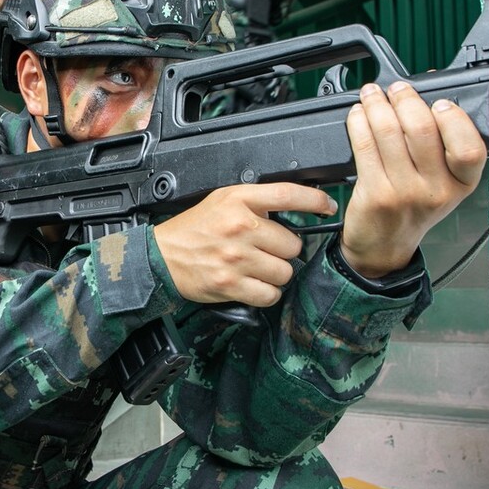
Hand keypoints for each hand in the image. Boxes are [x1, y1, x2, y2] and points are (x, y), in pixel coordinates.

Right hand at [153, 183, 338, 307]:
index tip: (327, 206)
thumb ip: (255, 202)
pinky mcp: (231, 283)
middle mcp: (240, 226)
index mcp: (238, 200)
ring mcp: (236, 257)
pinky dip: (266, 293)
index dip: (315, 200)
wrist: (162, 257)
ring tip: (257, 269)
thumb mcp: (222, 200)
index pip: (287, 194)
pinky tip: (253, 284)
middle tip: (265, 251)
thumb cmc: (194, 230)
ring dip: (275, 274)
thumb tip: (292, 209)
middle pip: (292, 244)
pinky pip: (270, 294)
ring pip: (285, 272)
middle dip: (283, 251)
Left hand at [340, 82, 486, 277]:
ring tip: (372, 94)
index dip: (453, 118)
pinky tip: (358, 114)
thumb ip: (442, 145)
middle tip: (397, 89)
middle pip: (422, 130)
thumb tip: (431, 93)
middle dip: (406, 99)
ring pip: (390, 133)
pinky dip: (359, 123)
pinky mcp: (375, 193)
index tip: (439, 102)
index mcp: (461, 184)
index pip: (469, 146)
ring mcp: (404, 192)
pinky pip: (365, 146)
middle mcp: (436, 190)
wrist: (384, 246)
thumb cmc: (413, 210)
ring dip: (377, 105)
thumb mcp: (442, 184)